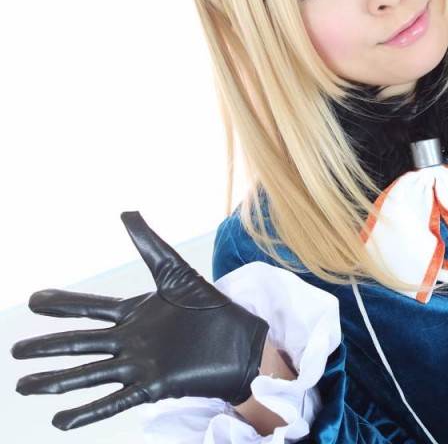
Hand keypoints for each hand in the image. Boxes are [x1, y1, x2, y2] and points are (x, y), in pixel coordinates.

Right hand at [11, 211, 268, 430]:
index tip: (35, 300)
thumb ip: (150, 244)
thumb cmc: (213, 308)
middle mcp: (131, 342)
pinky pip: (114, 401)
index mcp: (135, 315)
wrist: (243, 340)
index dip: (62, 304)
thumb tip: (125, 211)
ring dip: (56, 381)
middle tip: (16, 350)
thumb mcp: (177, 272)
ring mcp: (140, 365)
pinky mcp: (154, 386)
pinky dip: (88, 411)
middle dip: (48, 347)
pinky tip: (61, 420)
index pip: (90, 308)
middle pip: (81, 344)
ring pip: (89, 374)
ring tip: (25, 386)